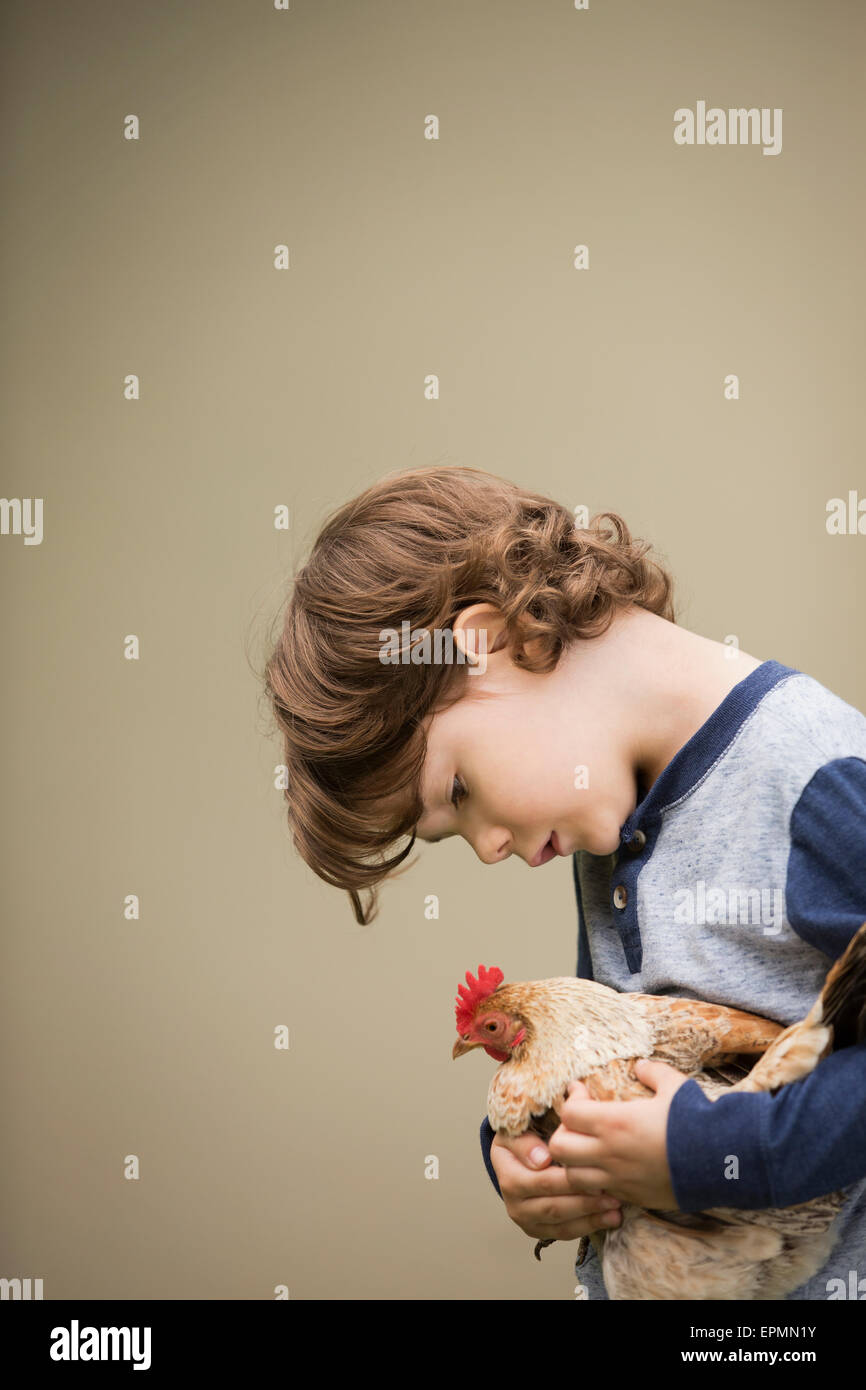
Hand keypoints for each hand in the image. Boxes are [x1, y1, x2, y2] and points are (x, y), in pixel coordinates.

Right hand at [490, 1130, 623, 1243]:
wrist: (518, 1155)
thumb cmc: (525, 1137)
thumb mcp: (520, 1130)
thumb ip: (526, 1141)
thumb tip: (542, 1160)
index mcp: (507, 1173)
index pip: (540, 1181)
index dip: (568, 1180)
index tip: (593, 1174)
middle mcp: (513, 1201)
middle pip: (553, 1206)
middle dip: (585, 1201)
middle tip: (612, 1193)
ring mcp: (525, 1218)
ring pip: (560, 1223)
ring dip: (590, 1216)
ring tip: (615, 1207)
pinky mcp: (538, 1229)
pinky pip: (564, 1233)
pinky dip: (589, 1226)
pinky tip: (610, 1219)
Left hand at [547, 1058, 688, 1209]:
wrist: (723, 1163)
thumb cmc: (697, 1120)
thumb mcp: (675, 1086)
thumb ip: (653, 1072)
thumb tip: (642, 1065)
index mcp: (614, 1121)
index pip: (569, 1113)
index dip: (571, 1100)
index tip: (582, 1092)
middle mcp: (609, 1153)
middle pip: (560, 1148)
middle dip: (564, 1134)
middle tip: (579, 1126)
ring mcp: (618, 1179)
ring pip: (573, 1177)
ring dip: (575, 1163)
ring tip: (589, 1152)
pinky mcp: (631, 1197)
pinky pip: (599, 1193)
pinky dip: (596, 1184)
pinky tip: (611, 1170)